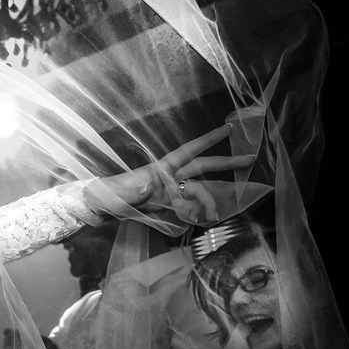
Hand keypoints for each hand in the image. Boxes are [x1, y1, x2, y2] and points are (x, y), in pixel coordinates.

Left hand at [82, 124, 255, 222]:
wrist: (98, 208)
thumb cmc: (107, 195)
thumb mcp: (119, 193)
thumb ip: (135, 190)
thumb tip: (149, 185)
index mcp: (161, 168)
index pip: (189, 150)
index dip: (208, 140)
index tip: (228, 128)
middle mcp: (170, 177)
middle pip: (203, 167)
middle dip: (226, 163)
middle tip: (250, 159)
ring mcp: (170, 190)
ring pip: (198, 192)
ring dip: (209, 202)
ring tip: (213, 216)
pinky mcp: (166, 203)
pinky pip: (189, 206)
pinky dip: (197, 212)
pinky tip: (202, 220)